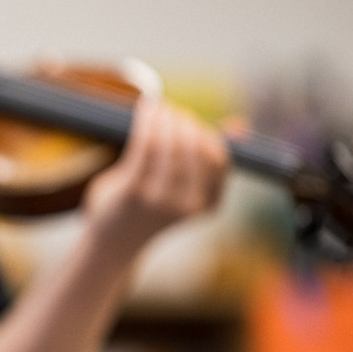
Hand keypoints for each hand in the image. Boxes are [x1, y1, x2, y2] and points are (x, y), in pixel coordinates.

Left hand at [81, 96, 228, 260]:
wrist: (113, 243)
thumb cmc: (152, 209)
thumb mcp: (187, 188)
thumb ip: (209, 158)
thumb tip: (239, 124)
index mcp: (208, 205)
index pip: (219, 159)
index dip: (207, 133)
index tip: (191, 121)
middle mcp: (188, 205)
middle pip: (195, 148)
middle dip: (185, 122)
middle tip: (172, 110)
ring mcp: (160, 200)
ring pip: (170, 145)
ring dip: (166, 119)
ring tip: (159, 108)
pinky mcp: (133, 192)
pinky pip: (145, 146)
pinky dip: (147, 122)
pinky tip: (146, 110)